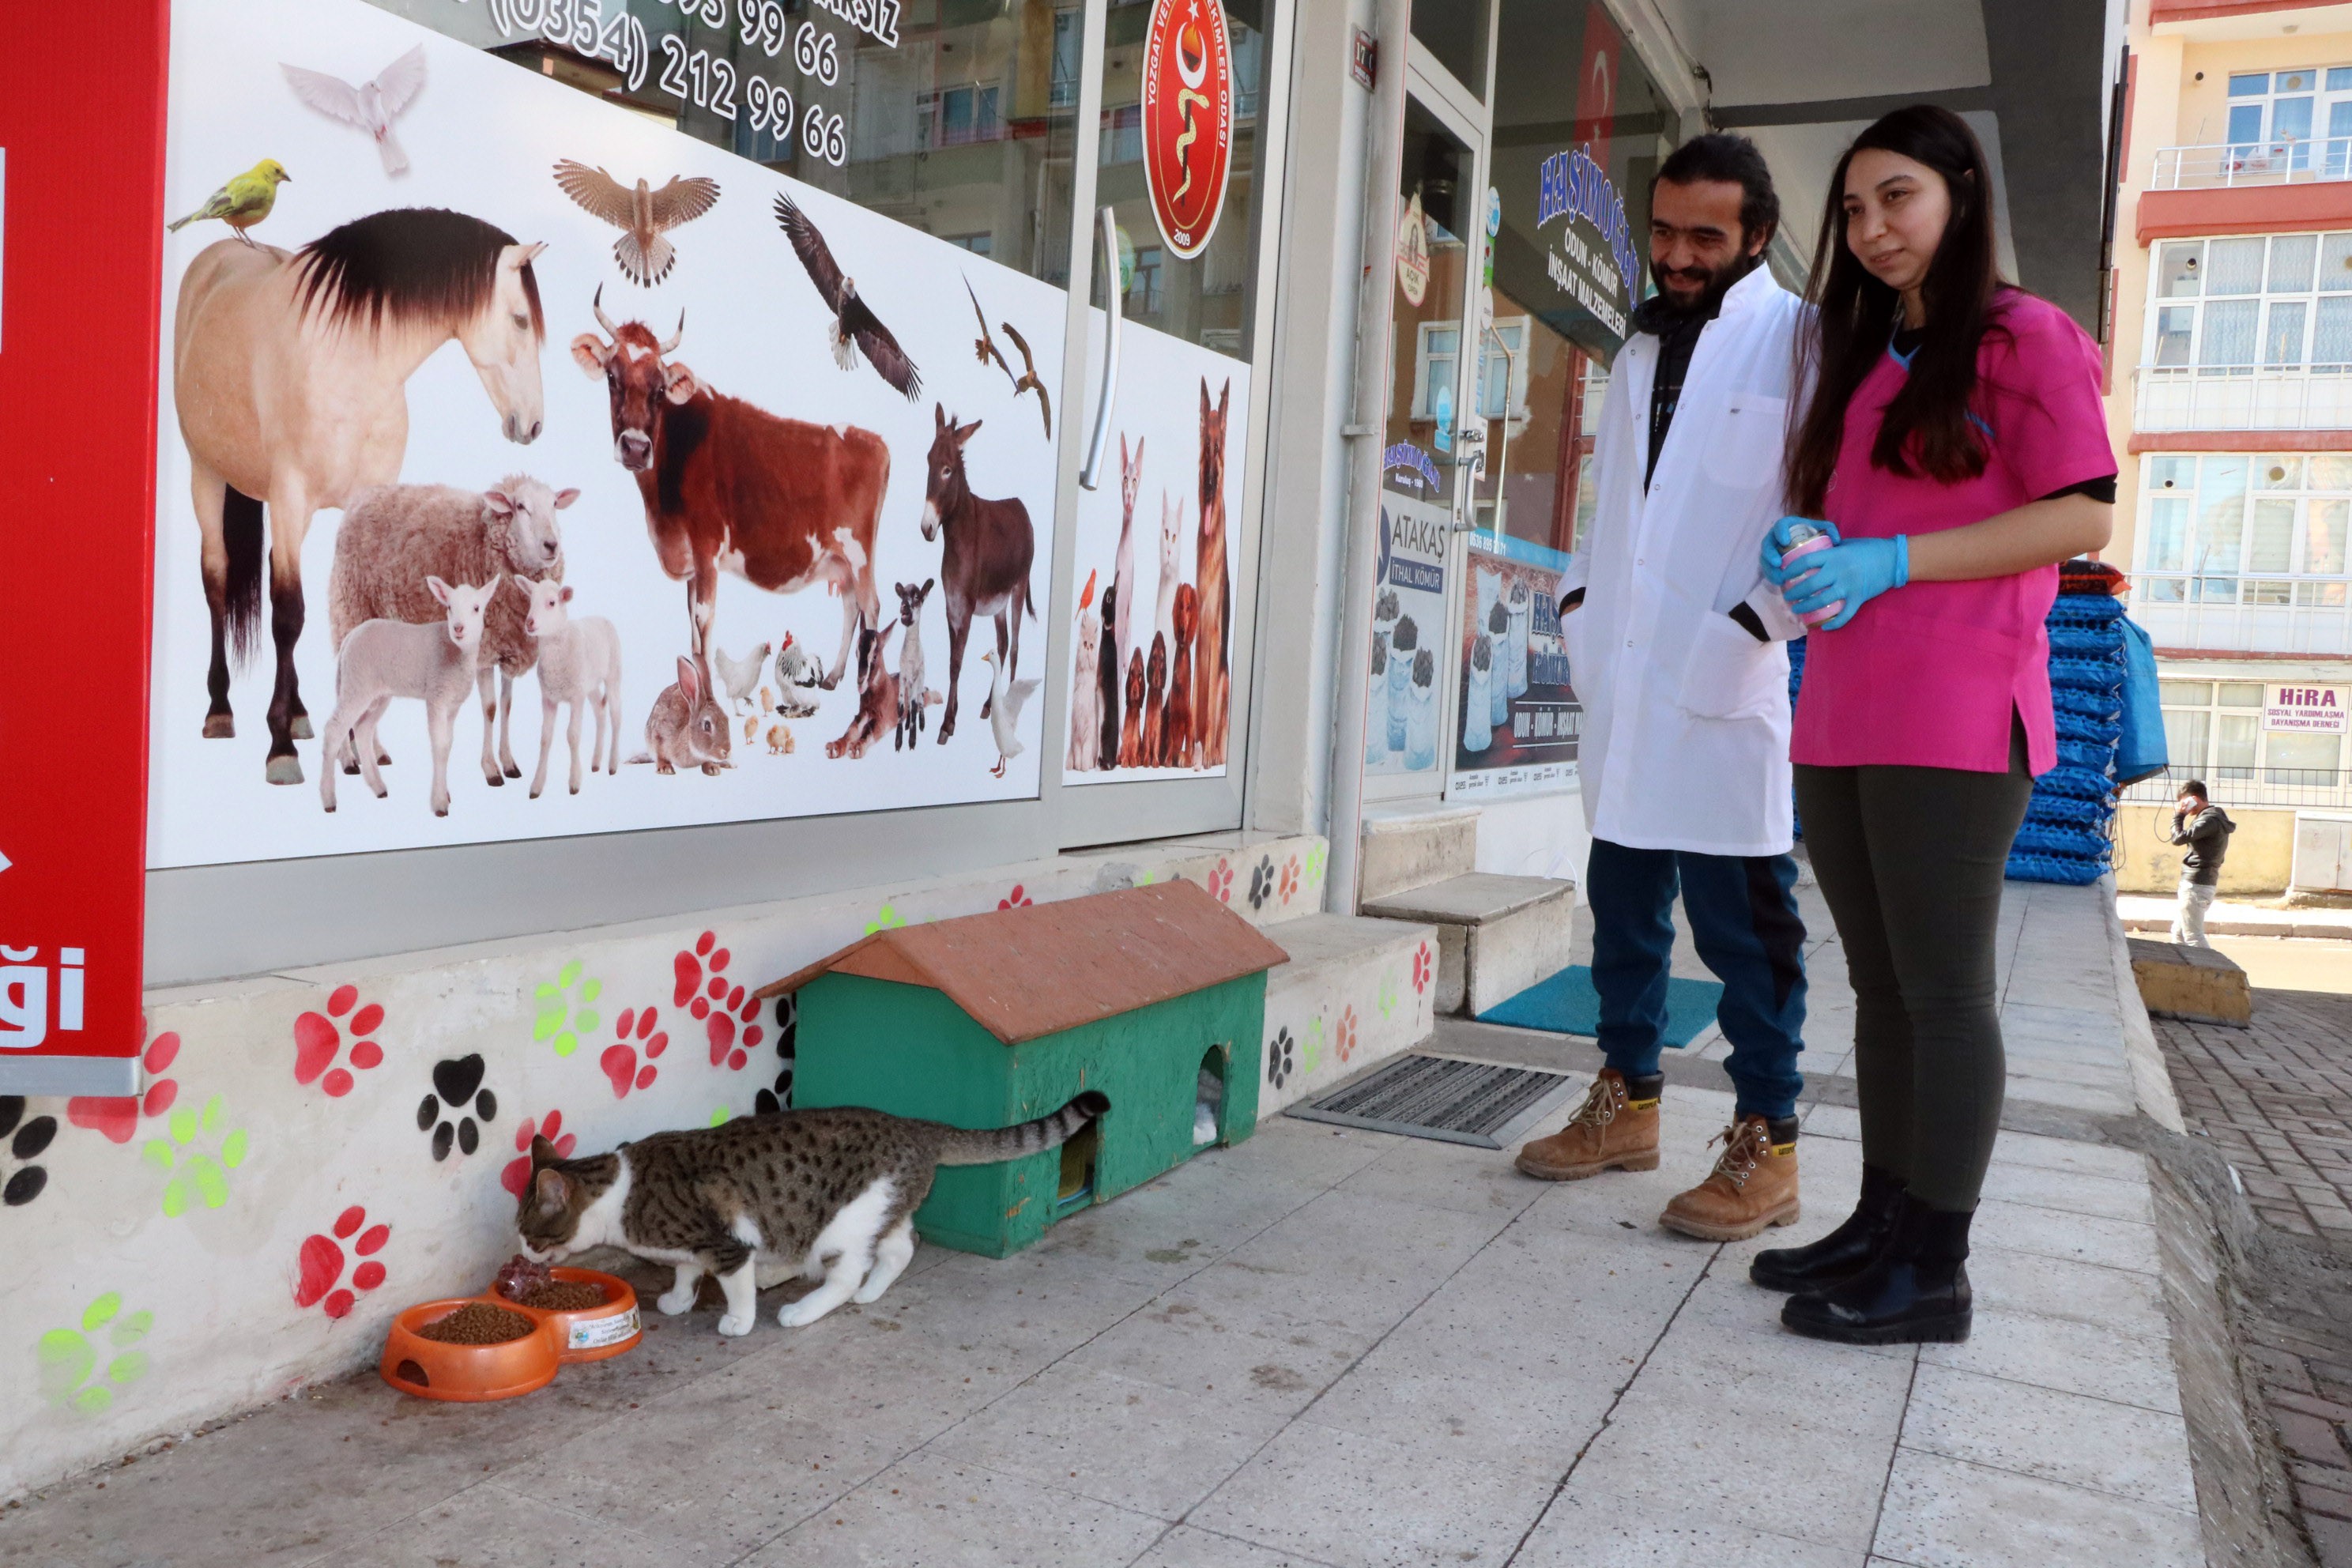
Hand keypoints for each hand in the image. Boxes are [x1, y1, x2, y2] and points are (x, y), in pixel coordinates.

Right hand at [1760, 516, 1837, 587]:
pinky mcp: (1771, 563)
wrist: (1810, 544)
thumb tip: (1836, 540)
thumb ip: (1830, 530)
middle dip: (1770, 554)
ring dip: (1769, 569)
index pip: (1780, 526)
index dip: (1780, 532)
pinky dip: (1772, 576)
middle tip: (1777, 563)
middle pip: (1767, 544)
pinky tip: (1779, 584)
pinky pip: (1767, 569)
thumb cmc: (1815, 535)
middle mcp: (1776, 537)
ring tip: (1779, 579)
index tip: (1785, 541)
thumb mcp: (1823, 529)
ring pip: (1764, 559)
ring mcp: (1772, 550)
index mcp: (1787, 526)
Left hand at [1785, 535, 1908, 629]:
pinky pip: (1844, 615)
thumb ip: (1829, 549)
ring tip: (1797, 610)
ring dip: (1807, 607)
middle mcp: (1839, 571)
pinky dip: (1834, 623)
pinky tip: (1824, 627)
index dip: (1790, 571)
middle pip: (1809, 585)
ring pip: (1822, 601)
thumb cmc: (1870, 548)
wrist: (1894, 559)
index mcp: (1834, 555)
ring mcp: (1849, 586)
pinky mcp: (1859, 598)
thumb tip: (1811, 551)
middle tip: (1787, 597)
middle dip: (1794, 593)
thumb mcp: (1846, 543)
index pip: (1805, 562)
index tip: (1783, 576)